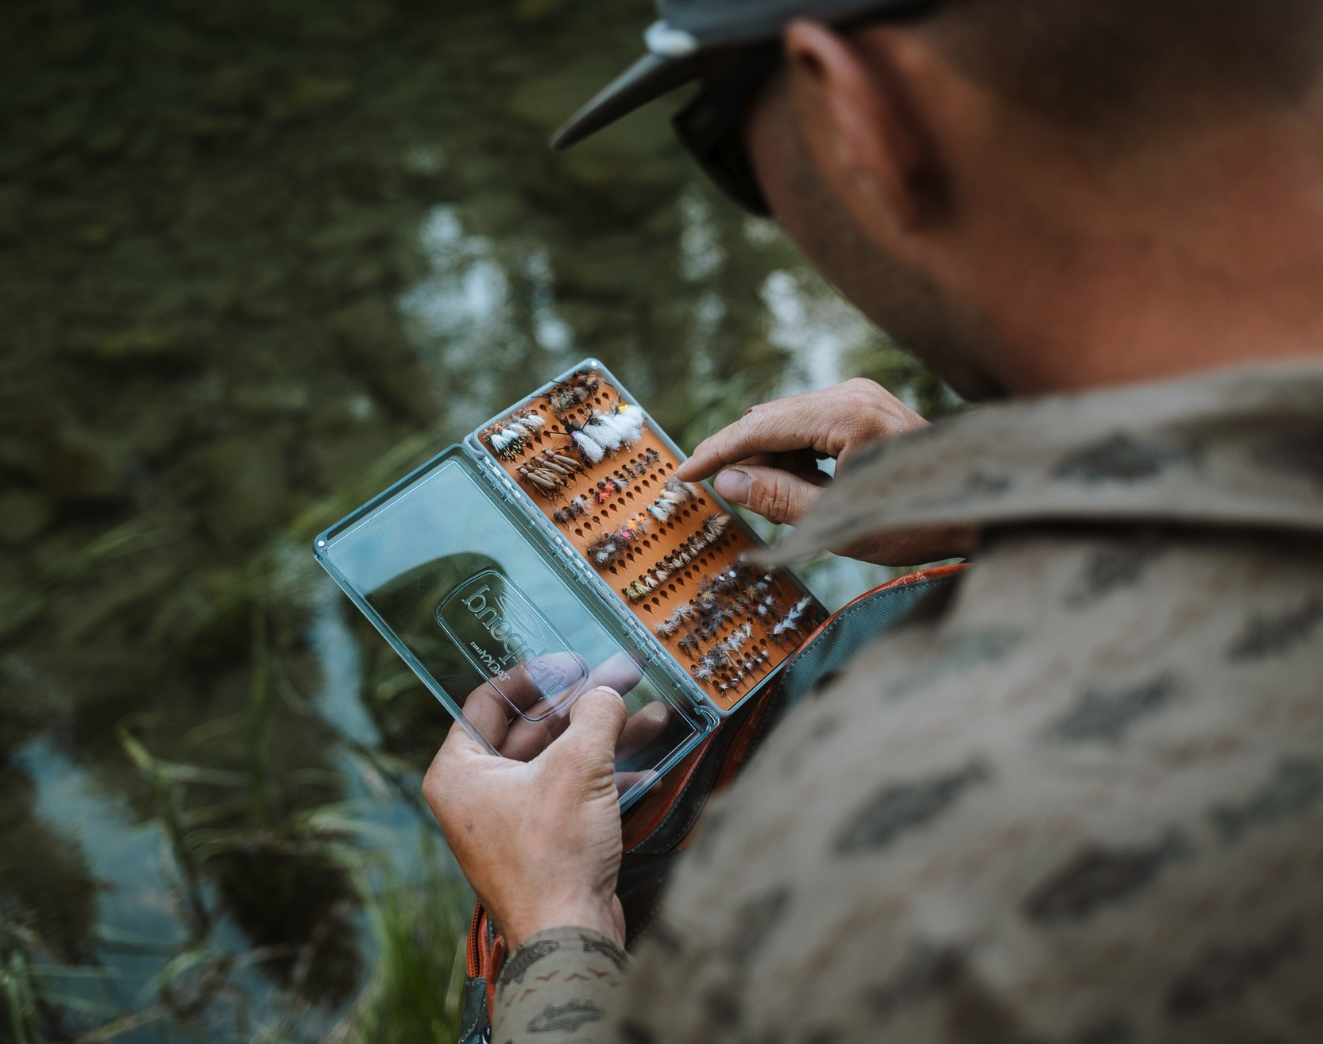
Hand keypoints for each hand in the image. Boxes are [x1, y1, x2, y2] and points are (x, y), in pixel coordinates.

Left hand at [424, 660, 666, 949]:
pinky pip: (572, 794)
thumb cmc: (554, 855)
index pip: (488, 700)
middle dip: (583, 706)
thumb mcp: (577, 767)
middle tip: (621, 680)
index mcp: (461, 770)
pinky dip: (607, 777)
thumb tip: (606, 693)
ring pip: (560, 761)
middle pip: (532, 729)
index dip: (533, 675)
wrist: (570, 935)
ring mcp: (511, 821)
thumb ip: (595, 715)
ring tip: (652, 716)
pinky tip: (649, 763)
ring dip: (605, 738)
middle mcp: (478, 794)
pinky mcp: (544, 843)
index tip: (572, 663)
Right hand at [675, 378, 975, 565]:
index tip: (682, 473)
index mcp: (846, 415)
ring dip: (768, 458)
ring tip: (763, 498)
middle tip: (712, 492)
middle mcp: (852, 393)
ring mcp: (861, 396)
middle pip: (772, 420)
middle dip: (740, 456)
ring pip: (789, 423)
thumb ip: (777, 497)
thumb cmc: (916, 520)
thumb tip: (728, 482)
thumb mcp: (838, 519)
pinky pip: (812, 426)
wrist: (980, 509)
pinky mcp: (867, 407)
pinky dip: (793, 454)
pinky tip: (794, 486)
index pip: (761, 427)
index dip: (717, 452)